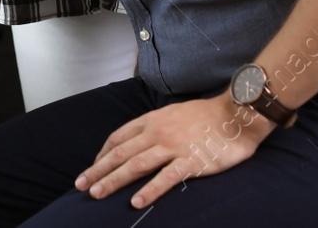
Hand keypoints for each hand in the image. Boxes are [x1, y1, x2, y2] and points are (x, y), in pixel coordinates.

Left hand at [74, 94, 274, 207]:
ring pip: (136, 164)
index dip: (101, 154)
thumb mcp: (173, 114)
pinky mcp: (191, 162)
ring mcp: (174, 147)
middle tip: (80, 185)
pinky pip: (166, 178)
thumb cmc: (206, 116)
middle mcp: (158, 132)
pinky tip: (136, 202)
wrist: (237, 114)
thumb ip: (155, 126)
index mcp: (152, 120)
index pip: (118, 137)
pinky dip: (149, 190)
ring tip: (97, 194)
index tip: (92, 168)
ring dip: (113, 180)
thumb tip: (139, 139)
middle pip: (120, 152)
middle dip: (98, 170)